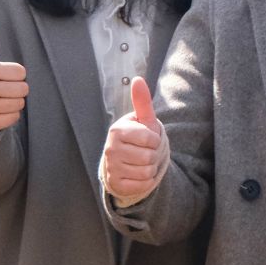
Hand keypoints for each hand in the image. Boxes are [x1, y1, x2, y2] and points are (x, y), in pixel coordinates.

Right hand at [0, 14, 27, 133]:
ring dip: (14, 102)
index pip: (21, 72)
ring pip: (20, 104)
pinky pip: (14, 118)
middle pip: (23, 88)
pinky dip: (10, 115)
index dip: (15, 74)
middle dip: (17, 88)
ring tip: (1, 98)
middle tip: (3, 88)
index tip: (2, 75)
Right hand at [102, 76, 164, 202]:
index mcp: (117, 130)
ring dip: (150, 168)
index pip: (150, 138)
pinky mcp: (116, 183)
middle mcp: (111, 148)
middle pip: (149, 157)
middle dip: (153, 156)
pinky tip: (138, 174)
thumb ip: (142, 101)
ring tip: (141, 163)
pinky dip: (146, 181)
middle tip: (144, 152)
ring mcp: (111, 167)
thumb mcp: (142, 120)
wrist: (125, 161)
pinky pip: (143, 185)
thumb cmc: (137, 137)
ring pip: (147, 172)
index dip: (155, 140)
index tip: (148, 140)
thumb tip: (137, 79)